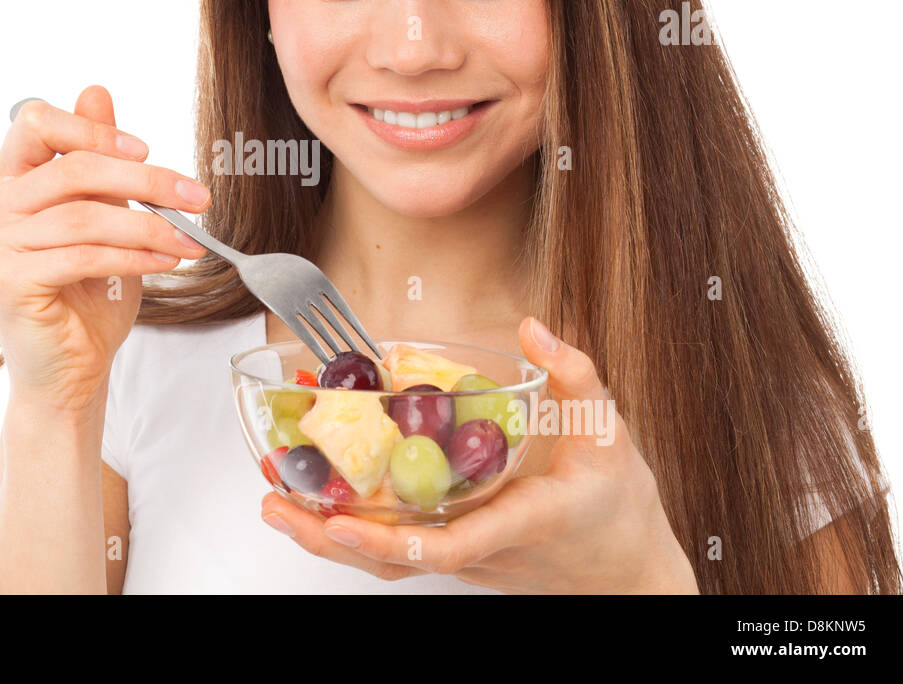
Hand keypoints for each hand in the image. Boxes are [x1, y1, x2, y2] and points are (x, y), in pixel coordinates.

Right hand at [0, 86, 208, 412]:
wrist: (70, 370)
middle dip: (146, 181)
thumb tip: (97, 92)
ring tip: (190, 240)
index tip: (147, 151)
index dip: (92, 130)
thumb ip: (96, 161)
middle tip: (197, 196)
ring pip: (84, 215)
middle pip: (72, 169)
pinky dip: (135, 256)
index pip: (34, 122)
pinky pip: (83, 255)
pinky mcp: (8, 281)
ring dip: (150, 226)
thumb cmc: (85, 296)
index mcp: (5, 181)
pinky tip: (167, 262)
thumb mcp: (100, 217)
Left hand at [260, 316, 699, 592]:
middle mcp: (486, 550)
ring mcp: (468, 561)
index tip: (344, 520)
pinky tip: (317, 505)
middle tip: (275, 504)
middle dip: (331, 538)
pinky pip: (399, 555)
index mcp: (524, 522)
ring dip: (328, 539)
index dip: (395, 541)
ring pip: (390, 565)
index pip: (454, 545)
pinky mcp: (459, 559)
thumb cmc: (619, 507)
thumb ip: (574, 376)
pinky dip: (353, 534)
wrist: (628, 576)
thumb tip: (533, 327)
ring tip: (274, 505)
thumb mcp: (609, 433)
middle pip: (398, 561)